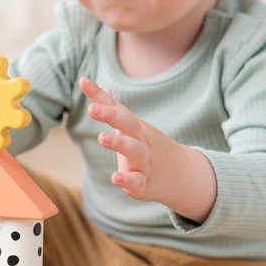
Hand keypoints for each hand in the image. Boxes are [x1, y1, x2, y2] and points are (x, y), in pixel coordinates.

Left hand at [79, 76, 216, 222]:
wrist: (182, 174)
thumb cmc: (148, 147)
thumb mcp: (132, 127)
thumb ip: (114, 109)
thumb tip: (103, 88)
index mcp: (133, 127)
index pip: (116, 107)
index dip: (99, 95)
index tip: (82, 81)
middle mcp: (140, 140)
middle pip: (127, 124)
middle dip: (110, 115)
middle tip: (92, 108)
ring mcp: (144, 162)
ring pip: (133, 150)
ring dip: (118, 143)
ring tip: (101, 138)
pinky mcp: (144, 184)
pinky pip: (136, 181)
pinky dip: (127, 179)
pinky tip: (115, 178)